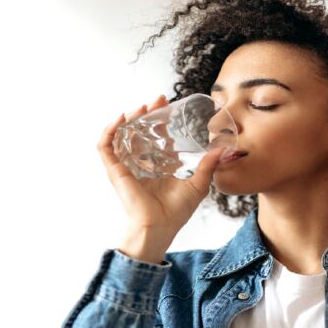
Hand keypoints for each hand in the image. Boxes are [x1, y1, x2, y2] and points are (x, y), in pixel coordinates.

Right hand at [97, 94, 226, 259]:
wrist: (160, 227)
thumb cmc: (176, 212)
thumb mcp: (198, 184)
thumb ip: (209, 166)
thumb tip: (223, 150)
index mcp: (158, 164)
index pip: (156, 136)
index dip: (160, 119)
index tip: (168, 104)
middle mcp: (140, 163)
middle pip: (139, 130)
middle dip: (146, 112)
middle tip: (157, 100)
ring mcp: (126, 166)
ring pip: (122, 134)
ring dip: (129, 118)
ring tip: (141, 107)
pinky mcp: (115, 171)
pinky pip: (105, 147)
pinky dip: (109, 131)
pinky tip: (120, 120)